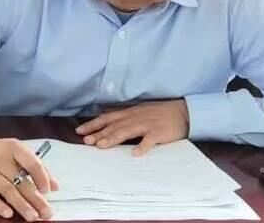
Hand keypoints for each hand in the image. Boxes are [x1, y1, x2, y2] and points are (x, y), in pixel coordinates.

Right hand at [0, 130, 58, 220]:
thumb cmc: (0, 152)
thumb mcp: (18, 152)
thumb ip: (38, 168)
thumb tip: (55, 186)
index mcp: (13, 148)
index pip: (31, 162)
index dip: (41, 177)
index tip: (47, 190)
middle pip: (20, 181)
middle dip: (35, 199)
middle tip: (46, 212)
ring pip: (7, 190)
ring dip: (21, 205)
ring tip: (33, 217)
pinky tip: (9, 213)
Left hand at [74, 99, 188, 155]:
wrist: (183, 112)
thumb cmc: (160, 113)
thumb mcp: (140, 110)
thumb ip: (125, 116)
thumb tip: (108, 119)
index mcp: (130, 112)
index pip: (107, 118)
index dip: (93, 124)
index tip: (80, 131)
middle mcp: (136, 117)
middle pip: (114, 125)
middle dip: (99, 133)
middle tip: (86, 141)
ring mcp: (147, 124)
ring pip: (127, 131)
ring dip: (113, 138)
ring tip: (101, 146)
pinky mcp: (159, 132)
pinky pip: (150, 140)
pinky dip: (142, 146)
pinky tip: (135, 154)